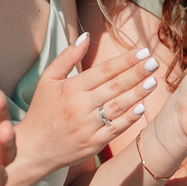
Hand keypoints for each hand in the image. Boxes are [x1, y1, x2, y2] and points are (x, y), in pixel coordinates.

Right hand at [13, 33, 159, 179]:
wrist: (32, 149)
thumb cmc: (41, 112)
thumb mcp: (48, 80)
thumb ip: (67, 57)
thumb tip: (86, 36)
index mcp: (70, 88)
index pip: (104, 71)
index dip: (125, 60)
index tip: (142, 51)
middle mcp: (80, 106)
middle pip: (114, 86)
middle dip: (137, 73)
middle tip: (154, 62)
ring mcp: (87, 126)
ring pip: (118, 106)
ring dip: (137, 93)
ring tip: (153, 81)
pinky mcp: (93, 144)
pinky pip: (115, 129)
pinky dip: (129, 119)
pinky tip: (142, 108)